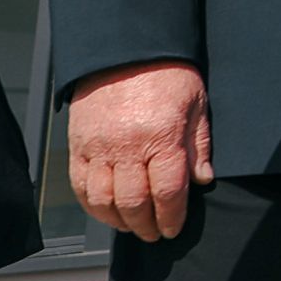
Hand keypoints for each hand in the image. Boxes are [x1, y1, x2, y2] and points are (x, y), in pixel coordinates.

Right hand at [67, 61, 212, 242]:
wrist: (125, 47)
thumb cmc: (166, 73)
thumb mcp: (196, 103)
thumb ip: (199, 145)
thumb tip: (203, 180)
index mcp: (161, 136)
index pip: (168, 192)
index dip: (172, 217)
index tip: (174, 228)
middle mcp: (126, 146)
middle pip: (134, 202)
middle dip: (146, 225)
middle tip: (154, 233)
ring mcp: (98, 147)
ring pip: (103, 200)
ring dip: (118, 220)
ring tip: (132, 226)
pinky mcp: (77, 144)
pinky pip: (80, 185)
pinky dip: (92, 205)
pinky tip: (106, 211)